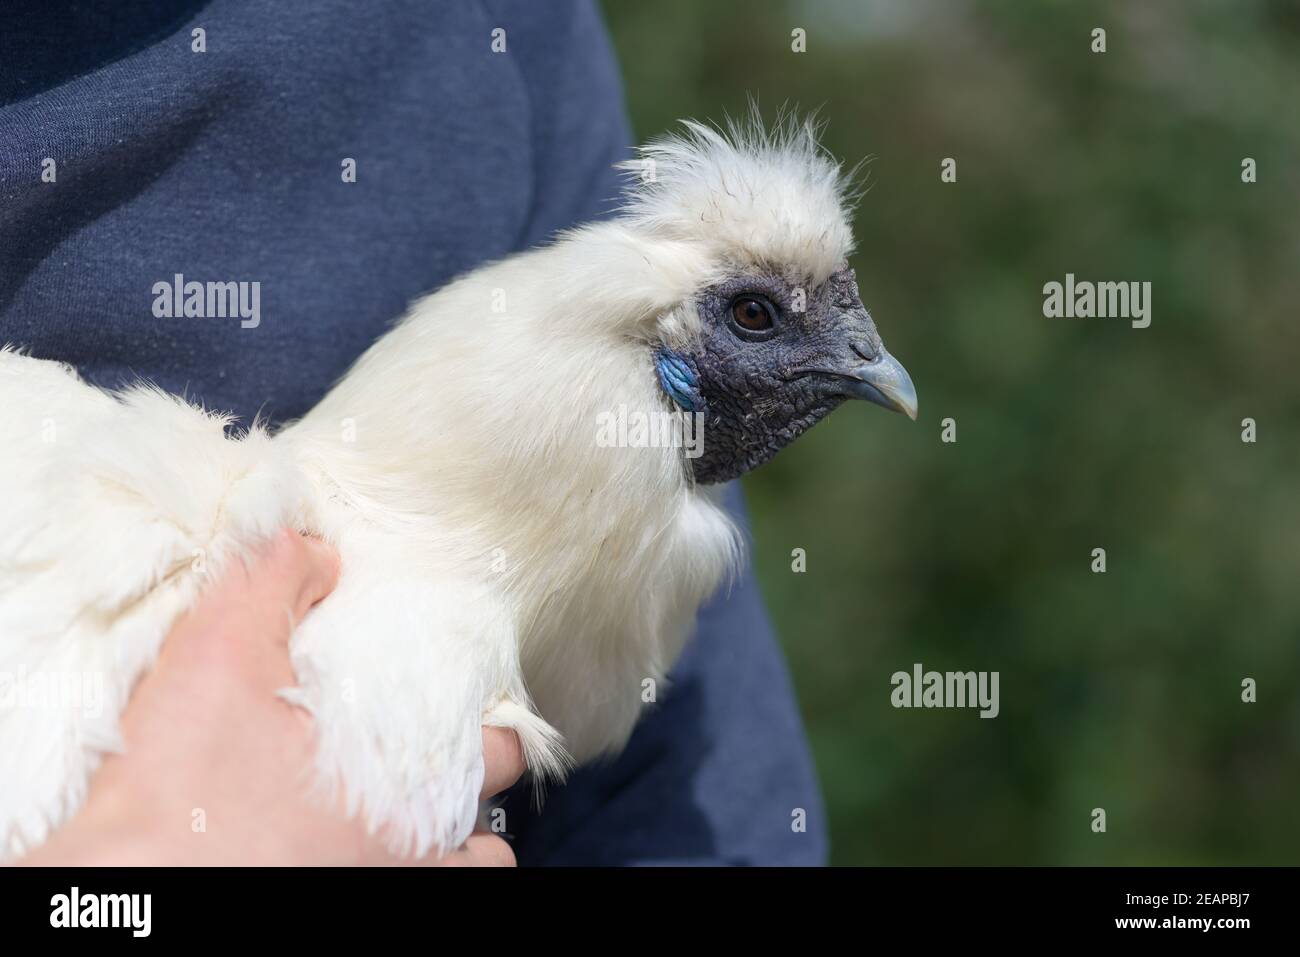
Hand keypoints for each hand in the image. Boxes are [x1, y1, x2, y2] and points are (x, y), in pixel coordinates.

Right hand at [20, 529, 524, 865]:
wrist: (120, 884)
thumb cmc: (173, 785)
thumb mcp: (219, 649)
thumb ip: (274, 579)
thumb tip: (316, 549)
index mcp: (401, 785)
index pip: (502, 752)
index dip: (492, 725)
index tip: (467, 709)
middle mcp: (405, 856)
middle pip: (486, 834)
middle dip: (466, 797)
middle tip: (429, 768)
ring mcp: (374, 893)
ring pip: (460, 877)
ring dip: (447, 853)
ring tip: (404, 823)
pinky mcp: (335, 918)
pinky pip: (411, 900)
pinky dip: (396, 876)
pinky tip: (348, 853)